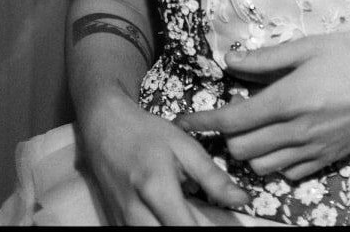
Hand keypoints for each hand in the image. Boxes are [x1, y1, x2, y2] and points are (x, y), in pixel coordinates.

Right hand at [80, 88, 249, 224]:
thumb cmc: (148, 133)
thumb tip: (244, 200)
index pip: (187, 229)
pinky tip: (174, 216)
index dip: (210, 230)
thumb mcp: (185, 146)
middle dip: (193, 230)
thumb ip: (213, 177)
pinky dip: (163, 226)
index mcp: (156, 189)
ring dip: (177, 228)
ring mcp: (122, 223)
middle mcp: (134, 213)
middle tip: (209, 220)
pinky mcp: (116, 225)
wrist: (105, 128)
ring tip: (191, 214)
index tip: (229, 225)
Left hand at [179, 31, 349, 180]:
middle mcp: (298, 132)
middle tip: (229, 113)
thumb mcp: (310, 46)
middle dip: (226, 136)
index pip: (232, 122)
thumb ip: (267, 58)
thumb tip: (230, 60)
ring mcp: (315, 151)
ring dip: (251, 150)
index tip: (182, 121)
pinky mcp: (330, 160)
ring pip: (262, 167)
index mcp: (289, 100)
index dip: (202, 123)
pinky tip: (283, 138)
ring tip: (256, 126)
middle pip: (241, 151)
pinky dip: (277, 161)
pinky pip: (290, 173)